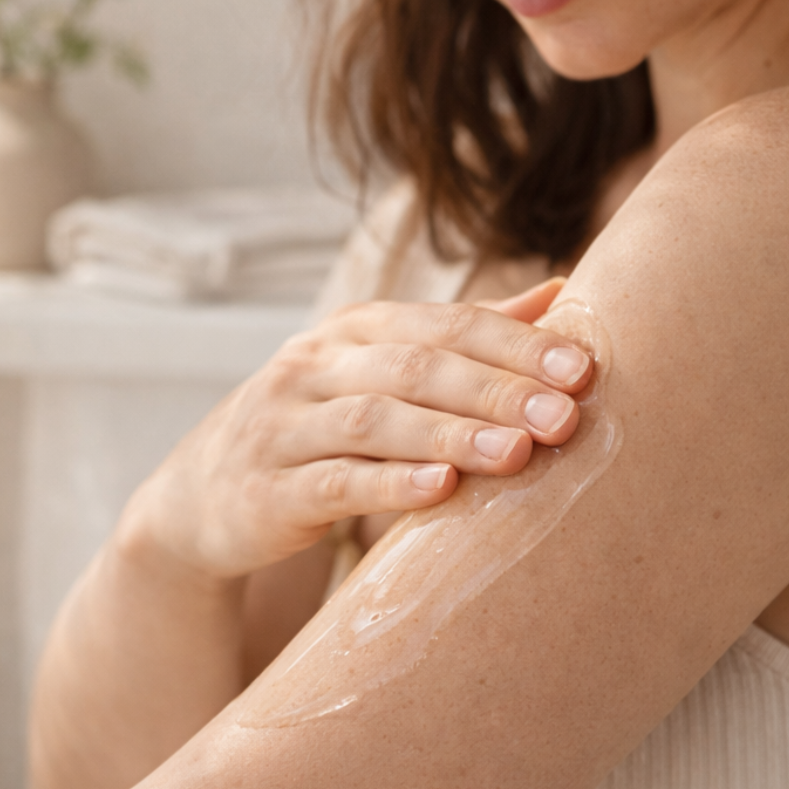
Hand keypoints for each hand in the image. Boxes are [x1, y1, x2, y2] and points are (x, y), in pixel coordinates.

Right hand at [121, 278, 592, 579]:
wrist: (204, 494)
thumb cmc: (316, 428)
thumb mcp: (376, 372)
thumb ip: (461, 339)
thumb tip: (559, 293)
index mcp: (352, 332)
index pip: (443, 325)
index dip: (515, 344)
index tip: (583, 369)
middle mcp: (314, 365)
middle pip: (414, 367)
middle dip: (494, 389)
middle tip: (564, 416)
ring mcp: (284, 425)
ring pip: (375, 420)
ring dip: (451, 435)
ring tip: (518, 453)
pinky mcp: (268, 489)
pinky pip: (332, 482)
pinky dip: (388, 485)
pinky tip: (440, 493)